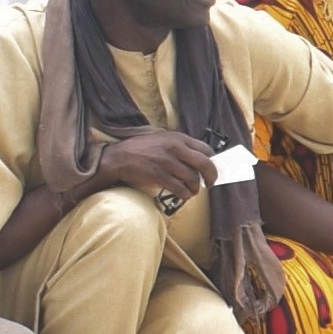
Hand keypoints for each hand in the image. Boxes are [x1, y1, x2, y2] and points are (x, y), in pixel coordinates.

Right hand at [95, 128, 217, 205]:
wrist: (119, 157)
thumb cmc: (142, 148)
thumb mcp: (163, 138)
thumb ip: (180, 145)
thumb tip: (198, 158)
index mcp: (178, 137)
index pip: (206, 149)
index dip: (213, 161)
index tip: (212, 169)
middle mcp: (175, 148)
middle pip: (205, 164)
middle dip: (211, 176)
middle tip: (210, 183)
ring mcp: (167, 162)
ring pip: (192, 178)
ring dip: (196, 188)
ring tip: (192, 191)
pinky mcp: (158, 175)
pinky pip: (179, 188)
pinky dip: (184, 195)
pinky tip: (183, 196)